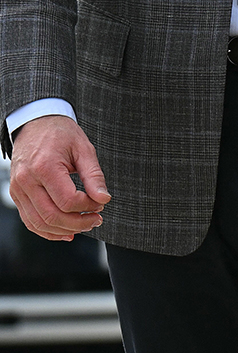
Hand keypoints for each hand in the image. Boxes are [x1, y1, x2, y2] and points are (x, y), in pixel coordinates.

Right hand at [8, 116, 110, 240]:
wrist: (36, 123)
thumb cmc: (61, 134)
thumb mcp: (83, 148)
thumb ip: (94, 175)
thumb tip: (103, 198)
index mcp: (45, 167)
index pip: (67, 200)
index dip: (87, 206)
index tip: (101, 203)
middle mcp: (27, 181)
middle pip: (52, 215)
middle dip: (78, 223)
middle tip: (96, 220)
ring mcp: (18, 190)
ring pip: (39, 223)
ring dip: (63, 230)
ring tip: (85, 225)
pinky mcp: (16, 195)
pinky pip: (29, 221)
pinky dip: (47, 230)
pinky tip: (65, 231)